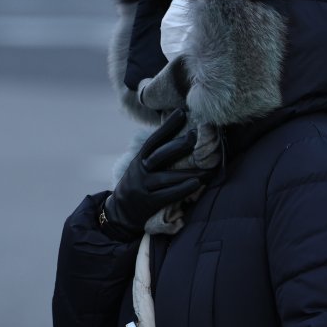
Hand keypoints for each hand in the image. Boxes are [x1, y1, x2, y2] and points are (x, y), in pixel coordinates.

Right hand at [103, 109, 214, 239]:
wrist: (118, 215)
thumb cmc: (138, 187)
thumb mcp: (140, 168)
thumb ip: (155, 156)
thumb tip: (180, 137)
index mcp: (139, 160)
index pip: (154, 140)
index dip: (167, 126)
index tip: (181, 112)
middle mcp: (139, 171)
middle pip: (159, 155)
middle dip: (178, 145)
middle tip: (195, 136)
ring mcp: (142, 187)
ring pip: (167, 177)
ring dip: (189, 173)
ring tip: (208, 169)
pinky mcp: (147, 204)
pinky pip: (167, 195)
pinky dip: (182, 189)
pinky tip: (197, 184)